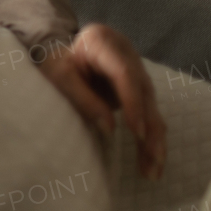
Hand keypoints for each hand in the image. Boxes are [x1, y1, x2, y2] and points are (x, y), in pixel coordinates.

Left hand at [38, 24, 166, 179]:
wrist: (59, 54)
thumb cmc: (56, 64)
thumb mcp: (60, 77)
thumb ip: (83, 99)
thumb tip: (110, 129)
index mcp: (103, 40)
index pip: (125, 73)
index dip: (133, 103)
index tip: (137, 131)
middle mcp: (126, 53)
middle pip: (144, 92)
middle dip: (150, 127)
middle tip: (152, 157)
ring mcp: (136, 70)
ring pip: (151, 106)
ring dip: (154, 139)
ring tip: (153, 170)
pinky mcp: (139, 88)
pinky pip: (148, 113)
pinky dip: (150, 137)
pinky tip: (152, 161)